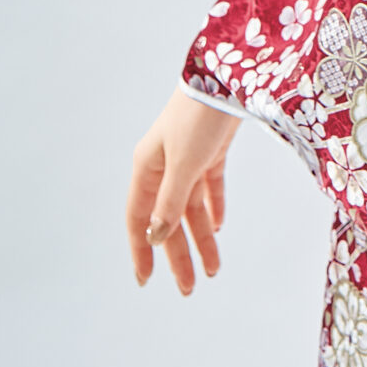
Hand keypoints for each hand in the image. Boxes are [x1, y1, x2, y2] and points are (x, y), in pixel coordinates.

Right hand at [126, 88, 239, 294]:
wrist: (227, 78)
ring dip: (202, 238)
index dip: (142, 250)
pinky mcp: (210, 152)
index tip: (146, 280)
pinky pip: (208, 188)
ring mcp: (187, 159)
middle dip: (178, 254)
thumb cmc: (198, 117)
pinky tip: (218, 227)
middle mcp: (163, 166)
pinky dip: (213, 207)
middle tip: (188, 288)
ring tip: (212, 270)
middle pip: (168, 219)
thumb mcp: (183, 164)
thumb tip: (157, 236)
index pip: (138, 218)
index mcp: (147, 168)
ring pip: (191, 208)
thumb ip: (171, 202)